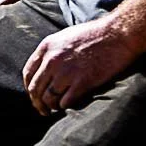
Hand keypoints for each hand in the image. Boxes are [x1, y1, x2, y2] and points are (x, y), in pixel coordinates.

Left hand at [21, 15, 137, 115]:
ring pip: (48, 98)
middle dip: (38, 103)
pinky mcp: (81, 82)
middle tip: (43, 110)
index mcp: (47, 46)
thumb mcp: (65, 37)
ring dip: (51, 107)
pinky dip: (65, 107)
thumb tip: (44, 70)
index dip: (29, 88)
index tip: (34, 95)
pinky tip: (69, 105)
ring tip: (56, 109)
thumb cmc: (95, 35)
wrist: (117, 35)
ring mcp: (66, 72)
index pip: (28, 73)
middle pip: (35, 89)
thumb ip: (52, 52)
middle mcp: (52, 60)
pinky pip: (65, 102)